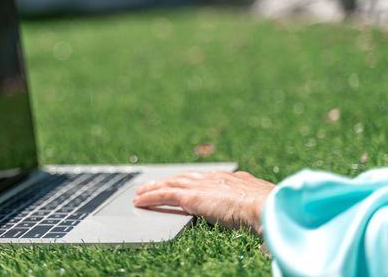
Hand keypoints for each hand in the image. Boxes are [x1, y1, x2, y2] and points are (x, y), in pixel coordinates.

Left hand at [133, 171, 274, 233]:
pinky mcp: (192, 197)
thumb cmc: (271, 211)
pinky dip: (151, 198)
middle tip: (154, 184)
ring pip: (170, 184)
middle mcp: (214, 178)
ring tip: (141, 192)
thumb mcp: (262, 208)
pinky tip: (140, 201)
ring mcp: (202, 186)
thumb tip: (265, 233)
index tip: (184, 181)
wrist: (267, 205)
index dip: (191, 180)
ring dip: (153, 188)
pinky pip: (165, 195)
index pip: (206, 178)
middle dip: (168, 181)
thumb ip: (256, 215)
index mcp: (232, 180)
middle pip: (184, 178)